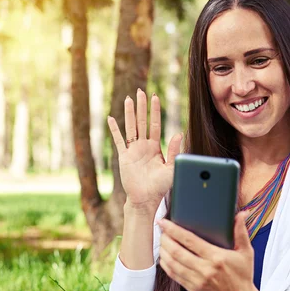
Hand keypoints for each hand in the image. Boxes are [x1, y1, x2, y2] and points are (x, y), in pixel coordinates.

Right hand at [108, 89, 182, 211]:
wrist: (146, 198)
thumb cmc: (160, 186)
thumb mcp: (171, 167)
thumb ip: (173, 150)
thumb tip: (178, 133)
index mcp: (155, 147)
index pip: (155, 124)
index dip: (155, 111)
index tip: (155, 97)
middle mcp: (143, 146)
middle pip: (142, 121)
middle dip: (142, 106)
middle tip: (141, 91)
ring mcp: (133, 150)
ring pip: (130, 127)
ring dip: (129, 113)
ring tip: (129, 99)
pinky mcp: (124, 157)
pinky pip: (118, 140)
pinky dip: (114, 130)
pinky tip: (111, 118)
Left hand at [158, 211, 256, 290]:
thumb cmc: (243, 276)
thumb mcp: (246, 252)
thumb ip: (241, 232)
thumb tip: (242, 213)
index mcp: (216, 257)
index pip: (189, 240)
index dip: (173, 230)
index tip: (164, 222)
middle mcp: (205, 269)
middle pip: (177, 251)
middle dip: (165, 239)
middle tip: (161, 230)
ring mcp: (197, 281)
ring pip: (173, 264)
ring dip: (163, 251)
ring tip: (161, 241)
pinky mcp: (193, 290)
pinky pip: (174, 275)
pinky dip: (166, 265)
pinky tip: (164, 257)